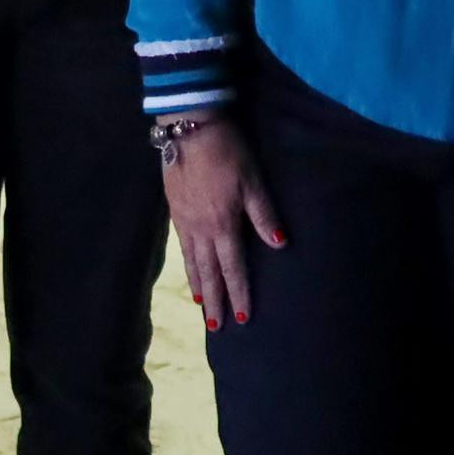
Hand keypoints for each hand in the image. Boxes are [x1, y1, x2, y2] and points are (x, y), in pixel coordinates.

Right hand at [162, 119, 286, 329]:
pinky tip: (188, 269)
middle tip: (216, 328)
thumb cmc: (228, 151)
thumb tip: (279, 245)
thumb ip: (264, 214)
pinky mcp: (174, 209)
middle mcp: (201, 229)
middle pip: (209, 273)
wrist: (190, 126)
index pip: (233, 269)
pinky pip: (181, 246)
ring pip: (192, 262)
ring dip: (199, 286)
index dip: (238, 294)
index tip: (241, 318)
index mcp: (223, 225)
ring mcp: (184, 220)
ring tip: (202, 307)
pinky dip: (186, 264)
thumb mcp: (253, 180)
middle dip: (214, 301)